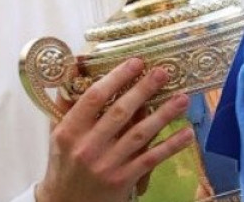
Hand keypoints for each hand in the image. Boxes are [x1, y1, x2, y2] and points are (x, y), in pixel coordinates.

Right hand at [35, 58, 194, 201]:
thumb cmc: (64, 164)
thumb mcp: (57, 134)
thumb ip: (67, 105)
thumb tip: (77, 70)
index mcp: (69, 131)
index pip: (93, 98)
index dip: (116, 78)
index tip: (135, 63)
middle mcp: (87, 147)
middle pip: (120, 113)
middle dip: (144, 90)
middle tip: (163, 73)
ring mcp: (106, 165)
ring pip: (139, 134)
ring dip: (163, 115)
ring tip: (182, 98)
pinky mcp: (123, 180)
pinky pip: (150, 159)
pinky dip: (170, 146)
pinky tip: (186, 133)